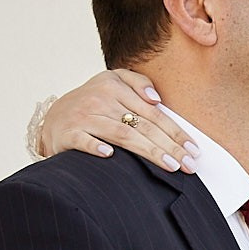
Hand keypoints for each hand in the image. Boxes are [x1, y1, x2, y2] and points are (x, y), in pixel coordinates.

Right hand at [39, 69, 195, 174]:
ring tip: (171, 166)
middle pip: (143, 126)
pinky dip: (96, 147)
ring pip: (122, 135)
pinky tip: (111, 156)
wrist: (54, 117)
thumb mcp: (113, 83)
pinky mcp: (68, 133)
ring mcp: (83, 116)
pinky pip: (84, 140)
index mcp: (115, 86)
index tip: (194, 150)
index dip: (176, 132)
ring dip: (149, 151)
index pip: (154, 113)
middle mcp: (100, 99)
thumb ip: (137, 83)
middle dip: (171, 147)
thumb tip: (156, 99)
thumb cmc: (93, 104)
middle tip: (190, 164)